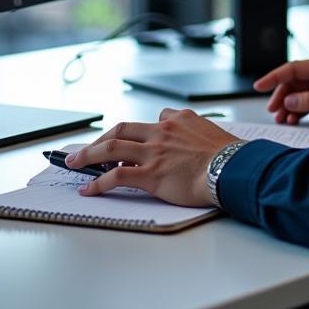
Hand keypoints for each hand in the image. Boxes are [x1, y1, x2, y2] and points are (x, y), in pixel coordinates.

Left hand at [65, 109, 240, 206]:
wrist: (233, 168)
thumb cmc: (229, 156)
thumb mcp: (214, 134)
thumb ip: (199, 135)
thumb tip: (202, 146)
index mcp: (180, 120)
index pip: (156, 119)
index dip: (141, 132)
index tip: (134, 141)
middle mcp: (163, 131)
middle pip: (122, 128)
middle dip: (100, 139)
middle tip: (86, 149)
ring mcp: (154, 151)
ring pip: (111, 147)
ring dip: (88, 155)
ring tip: (75, 163)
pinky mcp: (151, 174)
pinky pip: (115, 176)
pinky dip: (97, 182)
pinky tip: (89, 189)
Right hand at [255, 54, 308, 124]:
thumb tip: (290, 100)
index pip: (293, 69)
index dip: (274, 78)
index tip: (258, 87)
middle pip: (296, 81)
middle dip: (282, 95)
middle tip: (273, 111)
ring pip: (303, 91)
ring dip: (292, 104)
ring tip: (284, 119)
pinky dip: (303, 107)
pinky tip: (297, 118)